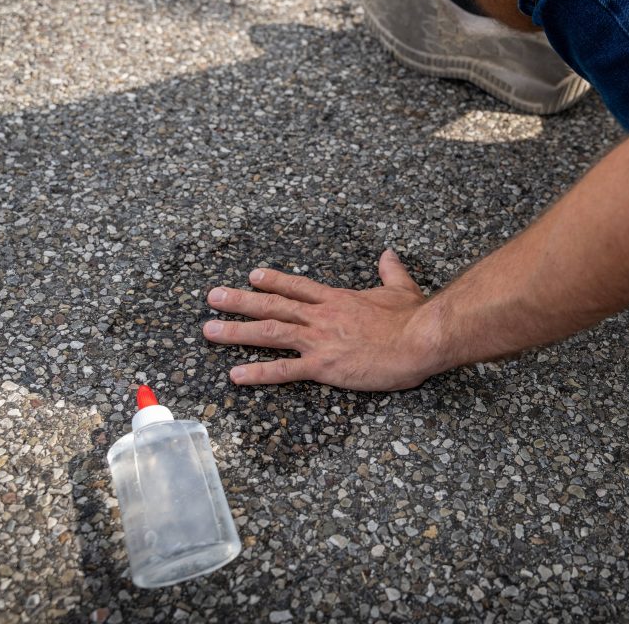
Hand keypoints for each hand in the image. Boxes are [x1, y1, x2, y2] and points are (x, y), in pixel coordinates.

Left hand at [202, 250, 448, 390]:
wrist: (419, 339)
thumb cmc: (412, 318)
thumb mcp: (401, 288)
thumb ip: (390, 271)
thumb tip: (388, 253)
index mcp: (337, 300)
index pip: (297, 287)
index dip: (273, 281)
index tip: (251, 276)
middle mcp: (321, 317)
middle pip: (273, 305)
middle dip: (239, 301)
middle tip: (212, 298)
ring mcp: (318, 341)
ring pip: (269, 332)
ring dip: (236, 331)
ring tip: (208, 330)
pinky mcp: (323, 367)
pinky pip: (284, 370)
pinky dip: (258, 372)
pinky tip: (236, 375)